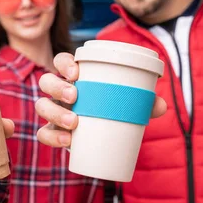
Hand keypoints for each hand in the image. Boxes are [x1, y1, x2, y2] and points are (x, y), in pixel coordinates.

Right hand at [35, 52, 166, 147]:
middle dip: (57, 87)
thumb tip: (161, 105)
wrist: (103, 137)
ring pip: (42, 106)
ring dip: (54, 112)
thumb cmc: (114, 109)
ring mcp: (53, 111)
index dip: (64, 63)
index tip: (76, 72)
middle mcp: (59, 91)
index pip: (61, 61)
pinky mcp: (52, 132)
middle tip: (75, 97)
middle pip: (47, 81)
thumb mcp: (128, 103)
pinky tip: (67, 142)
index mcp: (75, 77)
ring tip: (73, 122)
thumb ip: (143, 102)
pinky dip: (53, 137)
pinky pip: (43, 133)